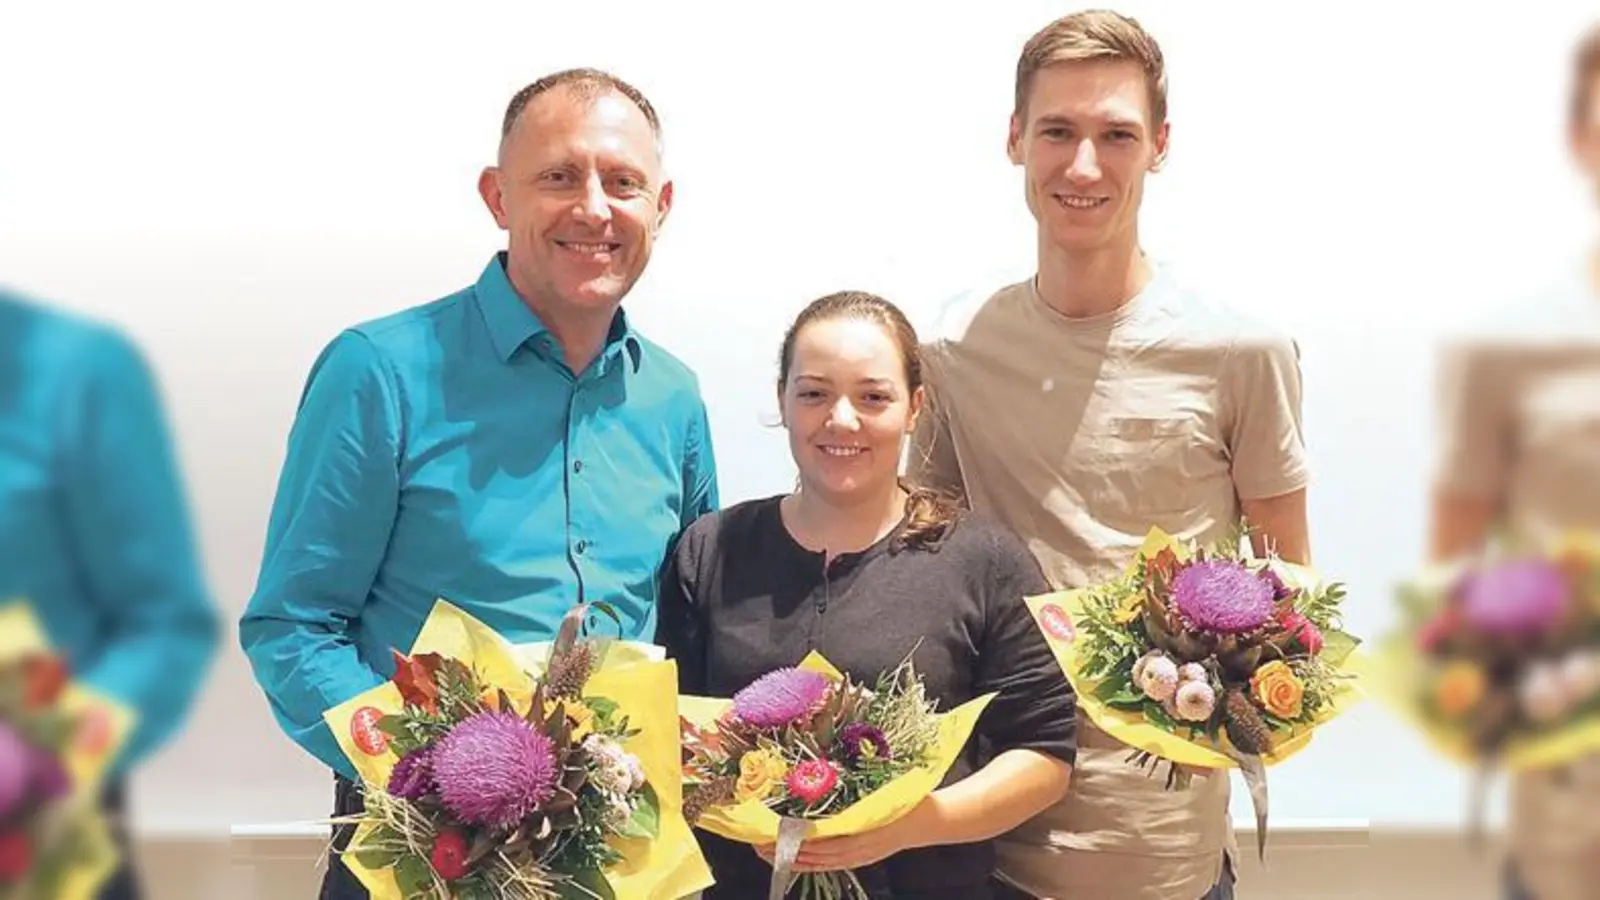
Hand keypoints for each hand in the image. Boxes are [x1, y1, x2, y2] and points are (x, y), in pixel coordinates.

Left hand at [752, 801, 930, 873]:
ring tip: (767, 852)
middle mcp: (857, 848)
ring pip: (819, 863)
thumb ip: (857, 789)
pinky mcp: (859, 858)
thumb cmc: (907, 799)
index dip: (794, 837)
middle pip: (814, 855)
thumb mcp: (884, 789)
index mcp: (861, 830)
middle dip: (784, 851)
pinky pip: (828, 865)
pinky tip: (794, 859)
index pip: (820, 839)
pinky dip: (809, 863)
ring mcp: (858, 856)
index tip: (772, 831)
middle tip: (758, 844)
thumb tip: (826, 772)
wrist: (929, 821)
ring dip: (792, 859)